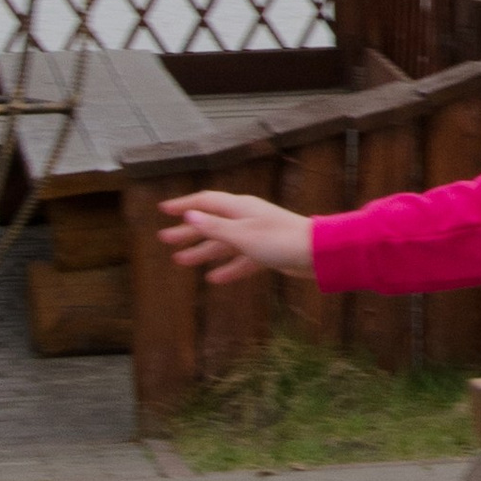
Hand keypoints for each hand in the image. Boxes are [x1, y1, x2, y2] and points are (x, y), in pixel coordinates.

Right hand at [158, 190, 315, 285]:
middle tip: (165, 240)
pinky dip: (227, 268)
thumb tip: (189, 215)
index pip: (205, 202)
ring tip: (181, 261)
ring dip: (203, 252)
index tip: (163, 209)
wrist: (317, 254)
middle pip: (212, 223)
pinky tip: (214, 278)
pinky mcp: (267, 252)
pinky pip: (241, 260)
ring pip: (224, 243)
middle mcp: (247, 218)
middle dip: (188, 232)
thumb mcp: (242, 235)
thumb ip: (215, 227)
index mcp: (240, 207)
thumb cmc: (280, 239)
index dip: (184, 205)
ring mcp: (257, 235)